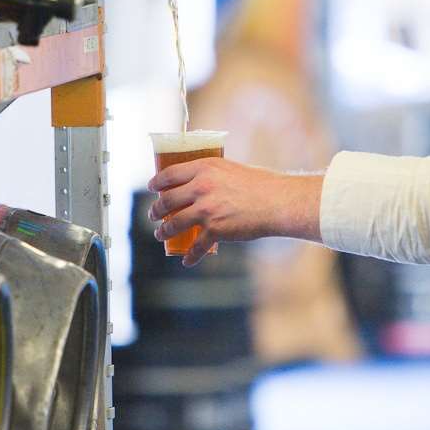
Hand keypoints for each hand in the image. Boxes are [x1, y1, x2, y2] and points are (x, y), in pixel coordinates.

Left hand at [147, 158, 323, 266]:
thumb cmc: (259, 184)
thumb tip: (195, 185)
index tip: (152, 188)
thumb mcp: (230, 169)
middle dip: (156, 210)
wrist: (276, 202)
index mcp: (204, 168)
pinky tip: (186, 261)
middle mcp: (201, 187)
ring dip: (164, 231)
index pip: (170, 174)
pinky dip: (190, 256)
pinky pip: (196, 246)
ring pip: (174, 223)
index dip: (157, 182)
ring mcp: (206, 210)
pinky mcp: (215, 229)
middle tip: (153, 214)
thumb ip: (210, 176)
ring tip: (161, 234)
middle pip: (168, 200)